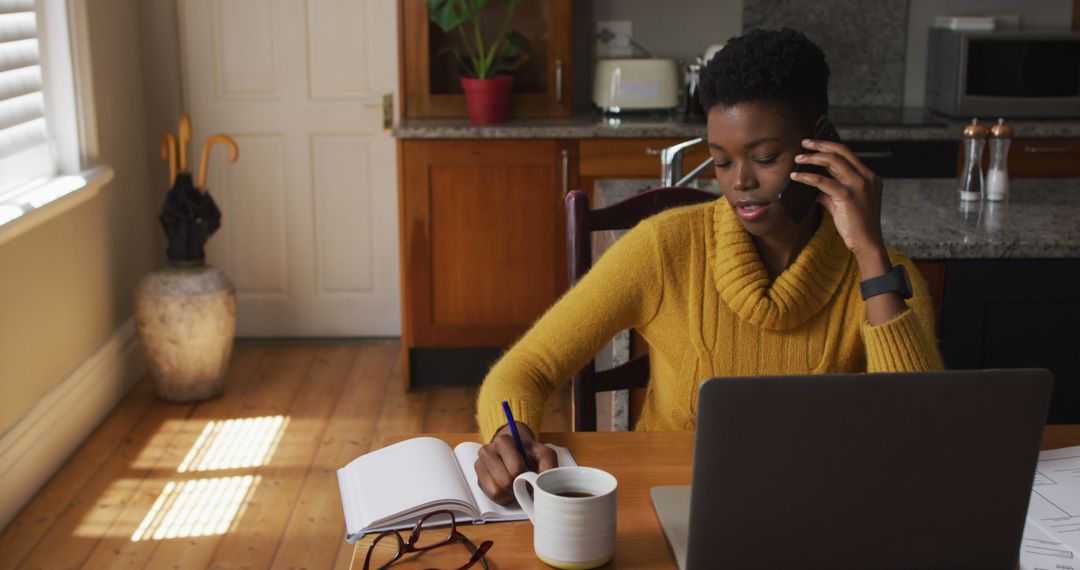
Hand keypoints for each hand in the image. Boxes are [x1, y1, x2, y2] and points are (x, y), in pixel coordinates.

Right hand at [474, 422, 557, 504]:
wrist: (517, 451)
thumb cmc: (530, 453)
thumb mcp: (544, 454)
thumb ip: (548, 466)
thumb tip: (541, 486)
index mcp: (503, 441)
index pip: (515, 468)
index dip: (527, 476)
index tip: (532, 474)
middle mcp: (487, 451)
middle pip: (505, 482)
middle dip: (519, 487)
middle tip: (526, 483)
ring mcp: (480, 466)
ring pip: (496, 491)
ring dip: (511, 494)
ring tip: (517, 485)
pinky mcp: (479, 480)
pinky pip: (491, 497)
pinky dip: (504, 498)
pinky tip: (509, 490)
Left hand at [790, 139, 887, 268]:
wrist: (867, 244)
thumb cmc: (856, 226)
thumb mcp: (844, 203)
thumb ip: (830, 191)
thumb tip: (811, 182)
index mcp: (870, 178)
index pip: (849, 154)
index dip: (831, 145)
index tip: (817, 142)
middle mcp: (867, 178)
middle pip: (841, 151)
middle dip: (821, 144)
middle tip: (804, 142)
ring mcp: (859, 185)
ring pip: (833, 161)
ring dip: (812, 157)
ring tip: (799, 158)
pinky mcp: (848, 195)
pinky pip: (823, 181)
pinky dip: (807, 177)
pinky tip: (796, 176)